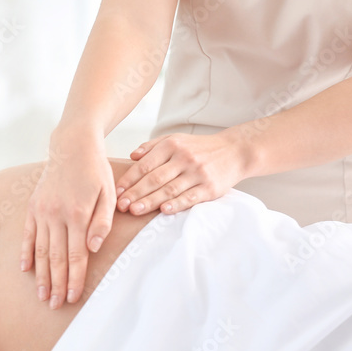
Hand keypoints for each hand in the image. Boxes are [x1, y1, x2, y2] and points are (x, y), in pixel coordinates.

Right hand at [21, 128, 114, 308]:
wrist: (72, 146)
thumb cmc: (95, 170)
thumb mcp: (108, 193)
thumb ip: (102, 221)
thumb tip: (94, 248)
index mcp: (76, 214)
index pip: (76, 255)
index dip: (74, 278)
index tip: (73, 297)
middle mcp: (56, 215)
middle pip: (56, 258)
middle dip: (56, 284)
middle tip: (55, 305)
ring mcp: (41, 211)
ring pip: (41, 250)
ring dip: (41, 275)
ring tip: (42, 295)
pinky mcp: (33, 207)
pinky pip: (28, 235)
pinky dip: (26, 253)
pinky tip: (26, 270)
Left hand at [115, 129, 248, 215]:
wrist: (235, 151)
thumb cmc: (199, 148)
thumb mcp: (176, 139)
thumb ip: (152, 147)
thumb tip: (131, 156)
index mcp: (172, 146)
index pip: (145, 165)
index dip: (129, 180)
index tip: (116, 192)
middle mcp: (184, 158)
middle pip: (155, 179)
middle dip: (135, 193)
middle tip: (120, 206)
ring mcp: (198, 173)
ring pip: (170, 189)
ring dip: (150, 201)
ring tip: (134, 210)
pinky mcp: (211, 187)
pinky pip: (191, 197)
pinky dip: (177, 204)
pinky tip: (164, 210)